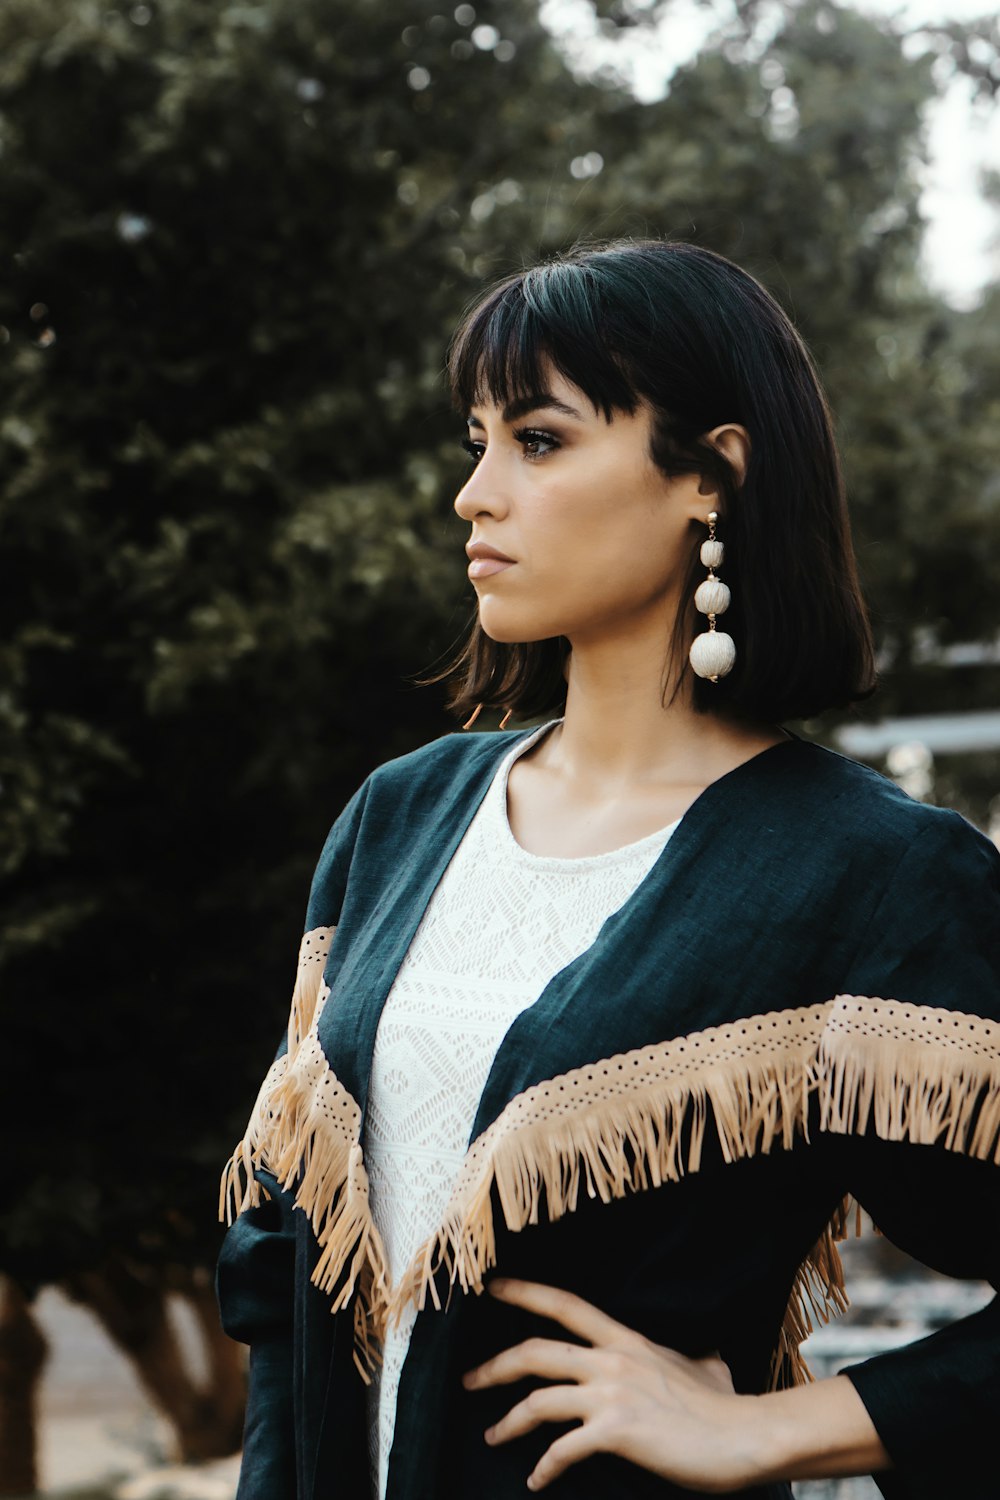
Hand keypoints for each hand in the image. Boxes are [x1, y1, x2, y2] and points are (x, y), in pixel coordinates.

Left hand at [461, 1277, 763, 1493]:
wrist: (744, 1436)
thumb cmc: (725, 1406)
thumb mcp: (703, 1364)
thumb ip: (690, 1356)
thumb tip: (705, 1353)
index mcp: (626, 1339)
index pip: (566, 1304)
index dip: (525, 1292)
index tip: (492, 1287)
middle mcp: (612, 1359)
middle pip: (535, 1351)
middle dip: (494, 1366)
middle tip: (469, 1380)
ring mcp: (612, 1394)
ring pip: (539, 1400)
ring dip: (508, 1421)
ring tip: (492, 1435)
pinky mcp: (616, 1432)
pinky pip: (563, 1449)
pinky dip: (544, 1466)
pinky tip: (536, 1479)